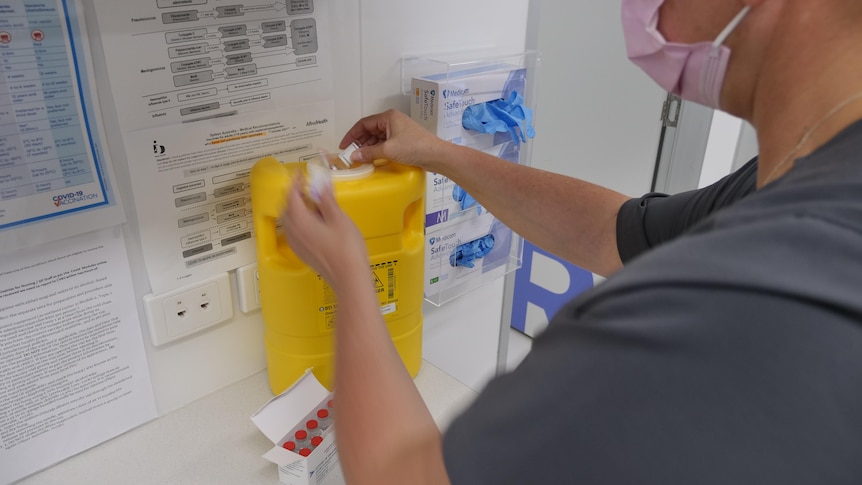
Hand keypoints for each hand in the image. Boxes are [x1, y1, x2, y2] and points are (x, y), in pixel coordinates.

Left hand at [280, 174, 369, 292]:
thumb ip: (326, 199)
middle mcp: (294, 233)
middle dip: (294, 194)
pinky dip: (300, 221)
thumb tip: (321, 183)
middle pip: (286, 207)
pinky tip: (314, 221)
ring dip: (297, 208)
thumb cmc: (346, 251)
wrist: (349, 278)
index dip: (295, 181)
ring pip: (290, 220)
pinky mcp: (303, 252)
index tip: (301, 173)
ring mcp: (297, 244)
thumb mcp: (339, 218)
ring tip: (312, 201)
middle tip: (307, 185)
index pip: (291, 195)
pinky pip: (295, 231)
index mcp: (300, 221)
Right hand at [339, 109, 447, 170]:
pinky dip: (377, 149)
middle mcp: (392, 121)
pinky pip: (385, 142)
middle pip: (369, 130)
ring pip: (377, 137)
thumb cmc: (416, 147)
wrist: (436, 155)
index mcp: (388, 117)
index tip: (344, 145)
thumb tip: (355, 155)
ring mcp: (398, 130)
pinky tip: (372, 157)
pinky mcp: (403, 140)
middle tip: (351, 153)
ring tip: (360, 157)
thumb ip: (369, 152)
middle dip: (359, 141)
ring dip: (368, 146)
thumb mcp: (388, 150)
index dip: (351, 134)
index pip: (363, 123)